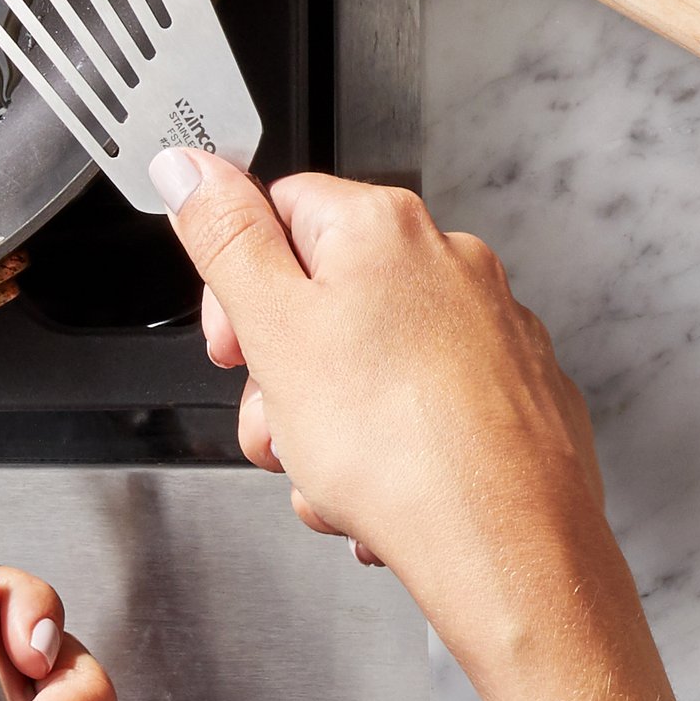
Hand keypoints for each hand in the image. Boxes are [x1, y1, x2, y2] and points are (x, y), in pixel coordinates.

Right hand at [155, 152, 685, 700]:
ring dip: (325, 436)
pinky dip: (385, 460)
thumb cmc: (398, 442)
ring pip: (361, 374)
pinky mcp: (509, 392)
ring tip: (335, 480)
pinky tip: (381, 500)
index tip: (232, 346)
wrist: (501, 536)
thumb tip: (190, 164)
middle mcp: (452, 262)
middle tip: (284, 429)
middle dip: (282, 382)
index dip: (238, 287)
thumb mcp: (274, 328)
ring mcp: (488, 328)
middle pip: (320, 305)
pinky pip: (415, 416)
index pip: (281, 212)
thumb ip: (225, 239)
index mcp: (389, 228)